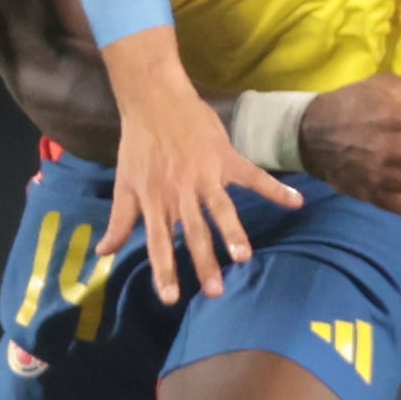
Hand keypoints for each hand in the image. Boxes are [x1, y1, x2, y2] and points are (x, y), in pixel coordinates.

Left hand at [93, 29, 299, 301]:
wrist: (155, 101)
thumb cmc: (138, 146)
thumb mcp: (123, 184)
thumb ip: (118, 221)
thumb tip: (103, 253)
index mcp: (154, 201)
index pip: (157, 242)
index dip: (163, 270)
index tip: (170, 298)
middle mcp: (179, 193)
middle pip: (192, 232)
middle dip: (204, 262)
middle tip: (215, 291)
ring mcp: (205, 176)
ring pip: (220, 209)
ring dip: (232, 232)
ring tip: (243, 256)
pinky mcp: (226, 158)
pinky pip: (253, 176)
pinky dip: (275, 189)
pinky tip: (296, 202)